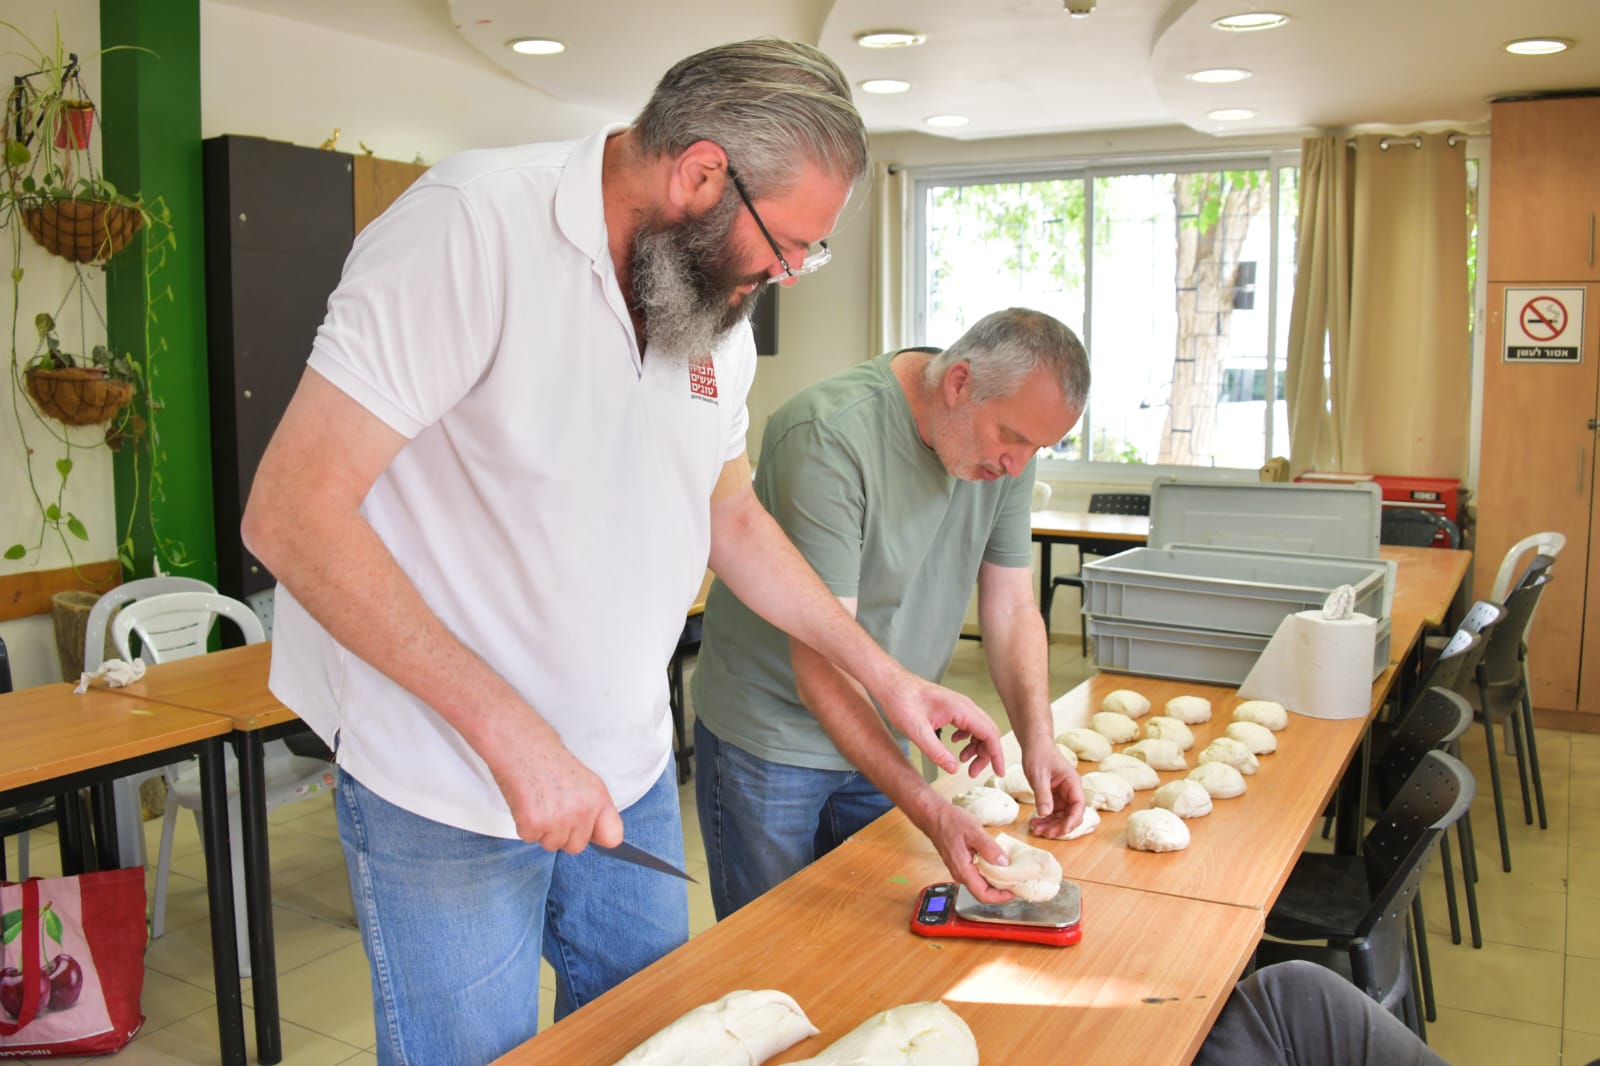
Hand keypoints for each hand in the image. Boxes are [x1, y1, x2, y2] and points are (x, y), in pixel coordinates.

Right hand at [485, 721, 623, 853]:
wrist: (521, 745)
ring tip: (539, 803)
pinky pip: (530, 839)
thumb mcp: (584, 780)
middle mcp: (581, 811)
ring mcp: (558, 820)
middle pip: (576, 846)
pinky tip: (527, 803)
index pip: (613, 836)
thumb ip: (595, 809)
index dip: (598, 838)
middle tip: (552, 807)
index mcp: (598, 798)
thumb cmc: (548, 760)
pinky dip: (525, 825)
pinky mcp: (534, 825)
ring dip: (543, 830)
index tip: (590, 834)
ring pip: (552, 844)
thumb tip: (601, 839)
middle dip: (564, 833)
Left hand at [878, 675, 1004, 778]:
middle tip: (973, 773)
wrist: (891, 684)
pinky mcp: (951, 707)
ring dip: (976, 747)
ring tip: (962, 762)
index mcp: (961, 709)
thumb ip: (937, 752)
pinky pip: (968, 724)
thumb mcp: (917, 732)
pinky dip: (967, 738)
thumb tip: (955, 769)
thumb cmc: (902, 702)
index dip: (996, 755)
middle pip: (988, 732)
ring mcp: (959, 705)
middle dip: (985, 754)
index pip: (990, 734)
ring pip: (979, 728)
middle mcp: (965, 705)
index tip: (998, 772)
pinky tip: (955, 745)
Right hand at [912, 799, 1015, 904]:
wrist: (933, 816)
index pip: (984, 895)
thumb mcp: (974, 831)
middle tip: (1017, 881)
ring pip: (981, 884)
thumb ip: (989, 848)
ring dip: (996, 882)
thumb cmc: (950, 822)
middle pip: (984, 892)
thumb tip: (1005, 863)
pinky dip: (990, 873)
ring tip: (1011, 873)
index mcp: (963, 870)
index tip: (1015, 890)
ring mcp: (960, 870)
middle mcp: (961, 874)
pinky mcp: (961, 864)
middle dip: (1001, 891)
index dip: (1001, 897)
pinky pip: (978, 875)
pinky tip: (999, 863)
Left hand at [1022, 743, 1085, 838]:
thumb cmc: (1039, 755)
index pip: (1079, 805)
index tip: (1063, 830)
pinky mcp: (1055, 796)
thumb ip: (1043, 795)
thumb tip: (1045, 814)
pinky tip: (1035, 823)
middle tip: (1044, 833)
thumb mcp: (1038, 775)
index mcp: (1072, 782)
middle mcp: (1071, 790)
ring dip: (1051, 825)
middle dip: (1059, 826)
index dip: (1072, 820)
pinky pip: (1054, 812)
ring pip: (1062, 816)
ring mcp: (1063, 794)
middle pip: (1071, 814)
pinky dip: (1045, 819)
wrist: (1034, 745)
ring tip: (1035, 830)